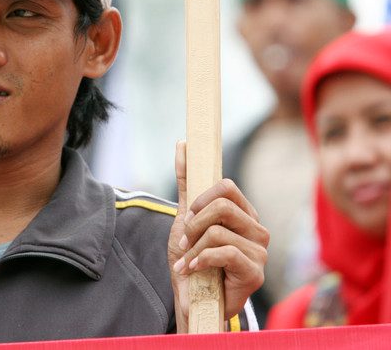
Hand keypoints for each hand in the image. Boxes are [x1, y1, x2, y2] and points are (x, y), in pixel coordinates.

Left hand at [168, 141, 268, 331]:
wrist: (192, 298)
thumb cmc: (194, 259)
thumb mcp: (185, 217)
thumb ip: (187, 182)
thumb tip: (182, 144)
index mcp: (244, 214)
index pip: (227, 187)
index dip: (202, 198)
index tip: (187, 216)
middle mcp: (257, 230)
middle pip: (222, 206)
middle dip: (194, 224)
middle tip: (184, 241)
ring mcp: (259, 252)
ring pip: (218, 231)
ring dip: (193, 247)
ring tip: (188, 261)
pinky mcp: (255, 272)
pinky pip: (225, 252)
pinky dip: (201, 260)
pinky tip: (194, 269)